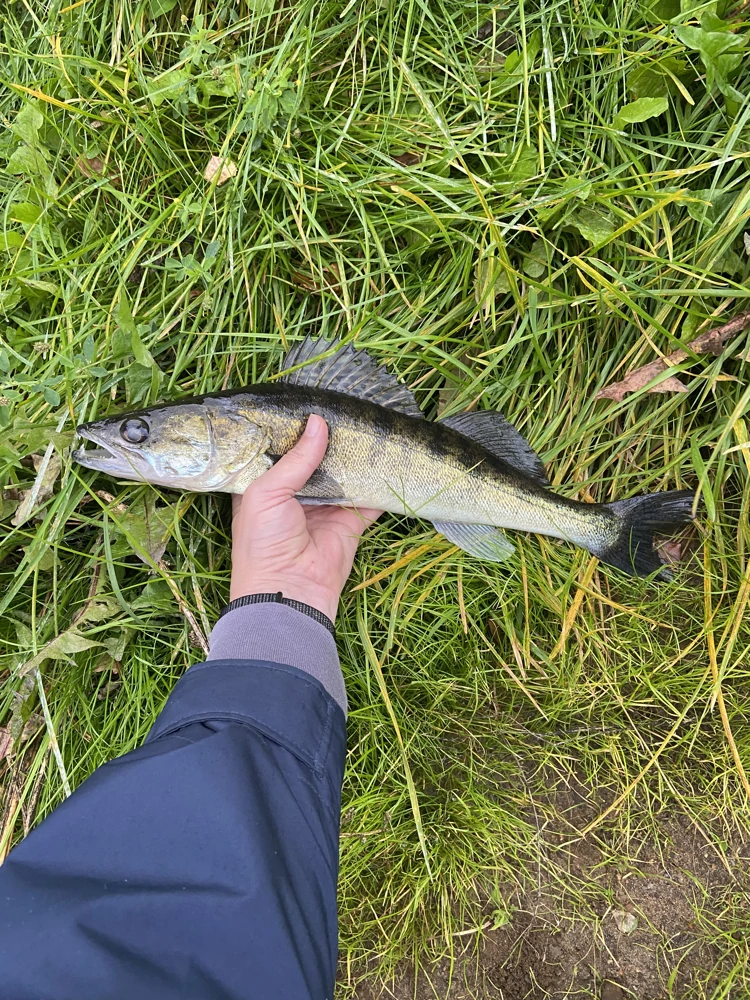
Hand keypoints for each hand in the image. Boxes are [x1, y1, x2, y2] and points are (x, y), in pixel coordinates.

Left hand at [230, 414, 380, 621]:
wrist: (289, 590)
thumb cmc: (263, 542)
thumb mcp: (267, 493)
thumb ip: (295, 459)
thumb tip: (318, 423)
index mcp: (266, 487)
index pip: (280, 451)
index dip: (293, 430)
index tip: (310, 401)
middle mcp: (296, 495)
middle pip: (315, 459)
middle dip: (328, 438)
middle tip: (345, 406)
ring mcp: (326, 507)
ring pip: (343, 474)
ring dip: (354, 455)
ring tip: (367, 422)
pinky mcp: (351, 521)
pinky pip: (368, 497)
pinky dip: (379, 481)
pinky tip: (387, 456)